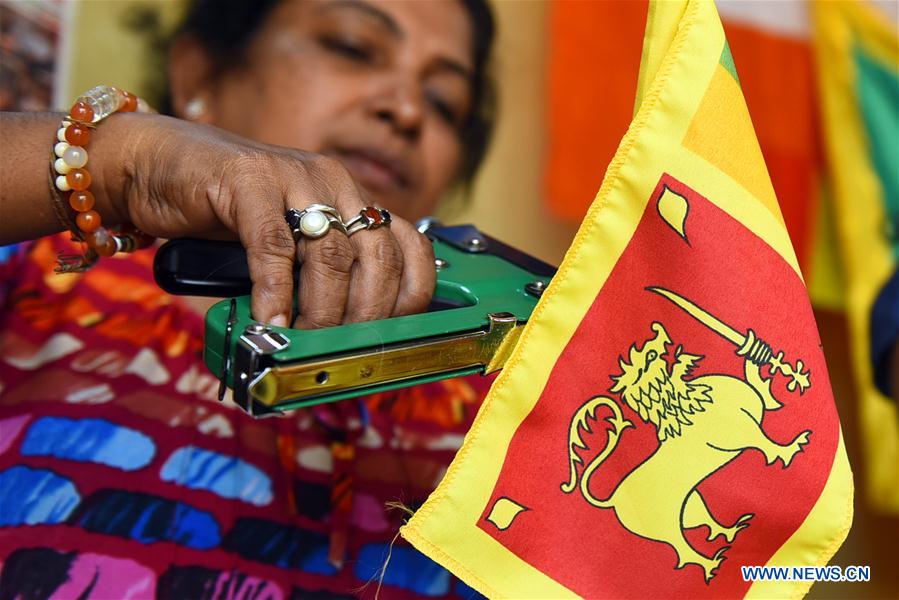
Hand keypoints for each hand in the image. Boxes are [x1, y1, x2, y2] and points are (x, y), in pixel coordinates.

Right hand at [94, 113, 434, 326]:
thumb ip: (316, 281)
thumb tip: (342, 346)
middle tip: (341, 349)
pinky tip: (270, 319)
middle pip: (378, 257)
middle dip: (366, 315)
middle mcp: (334, 183)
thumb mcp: (287, 248)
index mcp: (352, 200)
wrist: (156, 164)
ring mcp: (294, 175)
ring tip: (302, 340)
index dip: (409, 298)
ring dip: (322, 310)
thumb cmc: (224, 216)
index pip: (411, 248)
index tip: (390, 336)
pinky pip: (273, 245)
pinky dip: (275, 291)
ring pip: (331, 255)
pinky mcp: (248, 178)